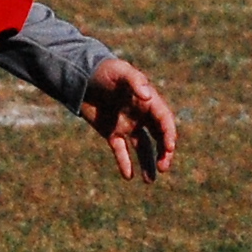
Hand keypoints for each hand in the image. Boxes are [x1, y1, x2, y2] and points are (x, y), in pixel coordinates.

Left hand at [80, 57, 176, 180]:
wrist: (82, 75)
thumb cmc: (105, 70)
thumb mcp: (120, 71)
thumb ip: (134, 81)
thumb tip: (147, 95)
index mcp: (148, 102)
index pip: (164, 120)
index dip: (169, 134)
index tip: (170, 148)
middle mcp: (141, 116)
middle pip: (158, 137)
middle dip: (164, 153)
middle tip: (163, 167)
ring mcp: (127, 125)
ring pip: (142, 148)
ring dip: (147, 163)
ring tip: (149, 181)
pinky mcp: (112, 133)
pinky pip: (121, 151)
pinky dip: (124, 163)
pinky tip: (128, 176)